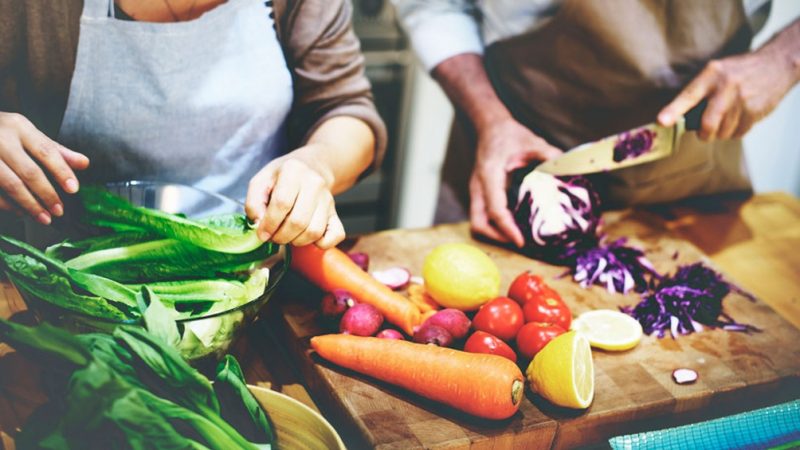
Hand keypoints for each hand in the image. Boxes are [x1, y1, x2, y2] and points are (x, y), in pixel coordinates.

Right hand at [0, 112, 89, 223]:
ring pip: (11, 185)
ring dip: (30, 205)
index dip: (61, 171)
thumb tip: (84, 163)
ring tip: (44, 218)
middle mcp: (1, 139)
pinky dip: (10, 206)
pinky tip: (21, 213)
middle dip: (47, 194)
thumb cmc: (3, 134)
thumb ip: (56, 150)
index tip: (73, 189)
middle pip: (29, 171)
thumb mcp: (28, 134)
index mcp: (19, 128)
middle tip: (59, 210)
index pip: (46, 151)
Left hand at [245, 152, 344, 248]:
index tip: (262, 233)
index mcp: (293, 170)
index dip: (269, 223)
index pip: (282, 203)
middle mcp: (314, 183)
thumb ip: (254, 202)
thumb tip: (259, 224)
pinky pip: (335, 235)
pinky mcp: (335, 213)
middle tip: (273, 236)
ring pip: (314, 231)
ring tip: (287, 235)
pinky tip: (306, 237)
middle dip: (281, 236)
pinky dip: (321, 244)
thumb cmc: (282, 178)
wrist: (310, 169)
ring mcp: (328, 199)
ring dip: (296, 241)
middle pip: (298, 221)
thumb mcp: (261, 181)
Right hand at [469, 118, 561, 246]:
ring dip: (494, 234)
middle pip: (479, 223)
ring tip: (516, 237)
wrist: (491, 127)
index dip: (507, 228)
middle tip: (519, 242)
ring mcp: (477, 191)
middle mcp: (478, 186)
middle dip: (497, 237)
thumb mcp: (532, 141)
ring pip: (478, 222)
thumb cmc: (510, 134)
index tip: (521, 242)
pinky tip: (513, 225)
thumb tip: (565, 170)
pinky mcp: (480, 194)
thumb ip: (548, 154)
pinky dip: (495, 225)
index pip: (495, 209)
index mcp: (489, 175)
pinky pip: (483, 216)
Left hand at [658, 50, 797, 139]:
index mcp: (711, 75)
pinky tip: (739, 118)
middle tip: (704, 132)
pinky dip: (735, 132)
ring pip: (722, 132)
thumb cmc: (738, 71)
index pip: (689, 95)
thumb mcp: (716, 71)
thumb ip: (699, 90)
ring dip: (721, 133)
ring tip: (726, 119)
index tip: (662, 121)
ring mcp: (742, 100)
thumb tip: (680, 117)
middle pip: (708, 124)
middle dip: (703, 134)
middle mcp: (726, 87)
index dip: (674, 110)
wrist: (776, 64)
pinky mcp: (755, 111)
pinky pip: (738, 133)